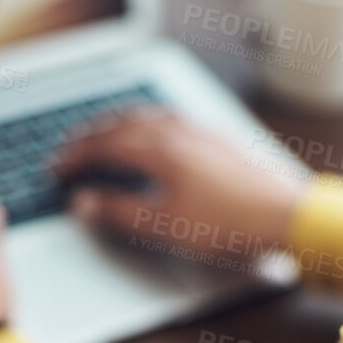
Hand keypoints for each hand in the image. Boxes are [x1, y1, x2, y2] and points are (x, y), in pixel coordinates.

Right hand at [55, 109, 311, 264]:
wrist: (285, 214)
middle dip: (92, 135)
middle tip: (71, 146)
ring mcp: (201, 131)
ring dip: (120, 122)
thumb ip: (121, 213)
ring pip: (149, 116)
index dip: (77, 156)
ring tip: (105, 132)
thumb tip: (83, 203)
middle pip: (124, 124)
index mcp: (160, 150)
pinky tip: (155, 132)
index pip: (106, 145)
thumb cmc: (228, 224)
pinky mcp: (218, 138)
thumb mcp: (166, 227)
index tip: (57, 166)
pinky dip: (148, 120)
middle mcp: (178, 132)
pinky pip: (171, 118)